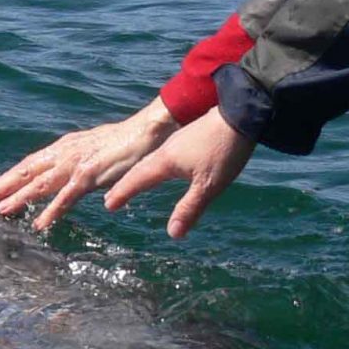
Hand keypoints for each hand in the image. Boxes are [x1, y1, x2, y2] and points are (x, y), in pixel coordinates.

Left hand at [0, 96, 177, 231]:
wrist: (145, 132)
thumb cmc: (122, 143)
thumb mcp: (91, 152)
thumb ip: (75, 164)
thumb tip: (64, 176)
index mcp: (63, 148)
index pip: (30, 163)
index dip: (10, 175)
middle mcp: (64, 154)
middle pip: (27, 171)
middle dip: (3, 185)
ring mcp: (75, 164)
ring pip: (40, 184)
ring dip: (19, 198)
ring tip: (0, 209)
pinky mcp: (90, 176)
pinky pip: (66, 197)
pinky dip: (51, 211)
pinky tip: (39, 223)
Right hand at [102, 108, 255, 238]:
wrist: (240, 114)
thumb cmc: (223, 152)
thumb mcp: (208, 186)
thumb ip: (189, 209)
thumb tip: (172, 234)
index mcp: (165, 161)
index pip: (137, 180)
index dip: (122, 193)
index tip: (108, 205)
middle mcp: (166, 150)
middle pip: (140, 169)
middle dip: (126, 184)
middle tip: (112, 197)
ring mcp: (178, 141)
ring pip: (151, 160)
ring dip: (139, 173)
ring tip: (132, 183)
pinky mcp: (189, 137)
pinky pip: (163, 154)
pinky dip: (154, 165)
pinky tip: (164, 166)